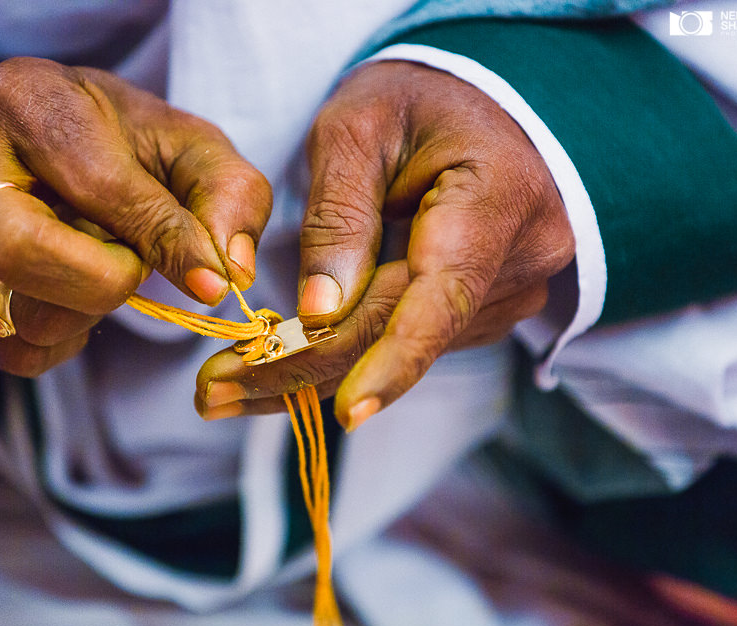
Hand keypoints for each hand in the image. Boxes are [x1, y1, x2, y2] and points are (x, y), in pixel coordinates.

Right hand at [0, 57, 270, 375]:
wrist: (34, 151)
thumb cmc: (119, 146)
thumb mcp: (185, 147)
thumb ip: (225, 194)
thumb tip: (228, 272)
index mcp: (28, 101)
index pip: (97, 186)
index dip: (161, 239)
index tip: (210, 278)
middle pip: (21, 254)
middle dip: (104, 282)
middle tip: (133, 267)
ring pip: (19, 314)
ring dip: (86, 311)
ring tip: (96, 267)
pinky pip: (10, 350)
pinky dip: (61, 340)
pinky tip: (70, 295)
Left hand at [197, 61, 572, 427]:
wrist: (472, 107)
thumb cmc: (410, 103)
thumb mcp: (356, 132)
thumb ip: (338, 217)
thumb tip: (319, 313)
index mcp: (498, 196)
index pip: (443, 294)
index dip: (394, 359)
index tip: (347, 411)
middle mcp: (521, 256)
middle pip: (407, 333)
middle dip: (309, 369)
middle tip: (214, 393)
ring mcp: (511, 289)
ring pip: (404, 348)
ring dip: (316, 369)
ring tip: (228, 382)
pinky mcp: (486, 309)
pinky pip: (411, 341)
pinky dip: (348, 355)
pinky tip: (285, 359)